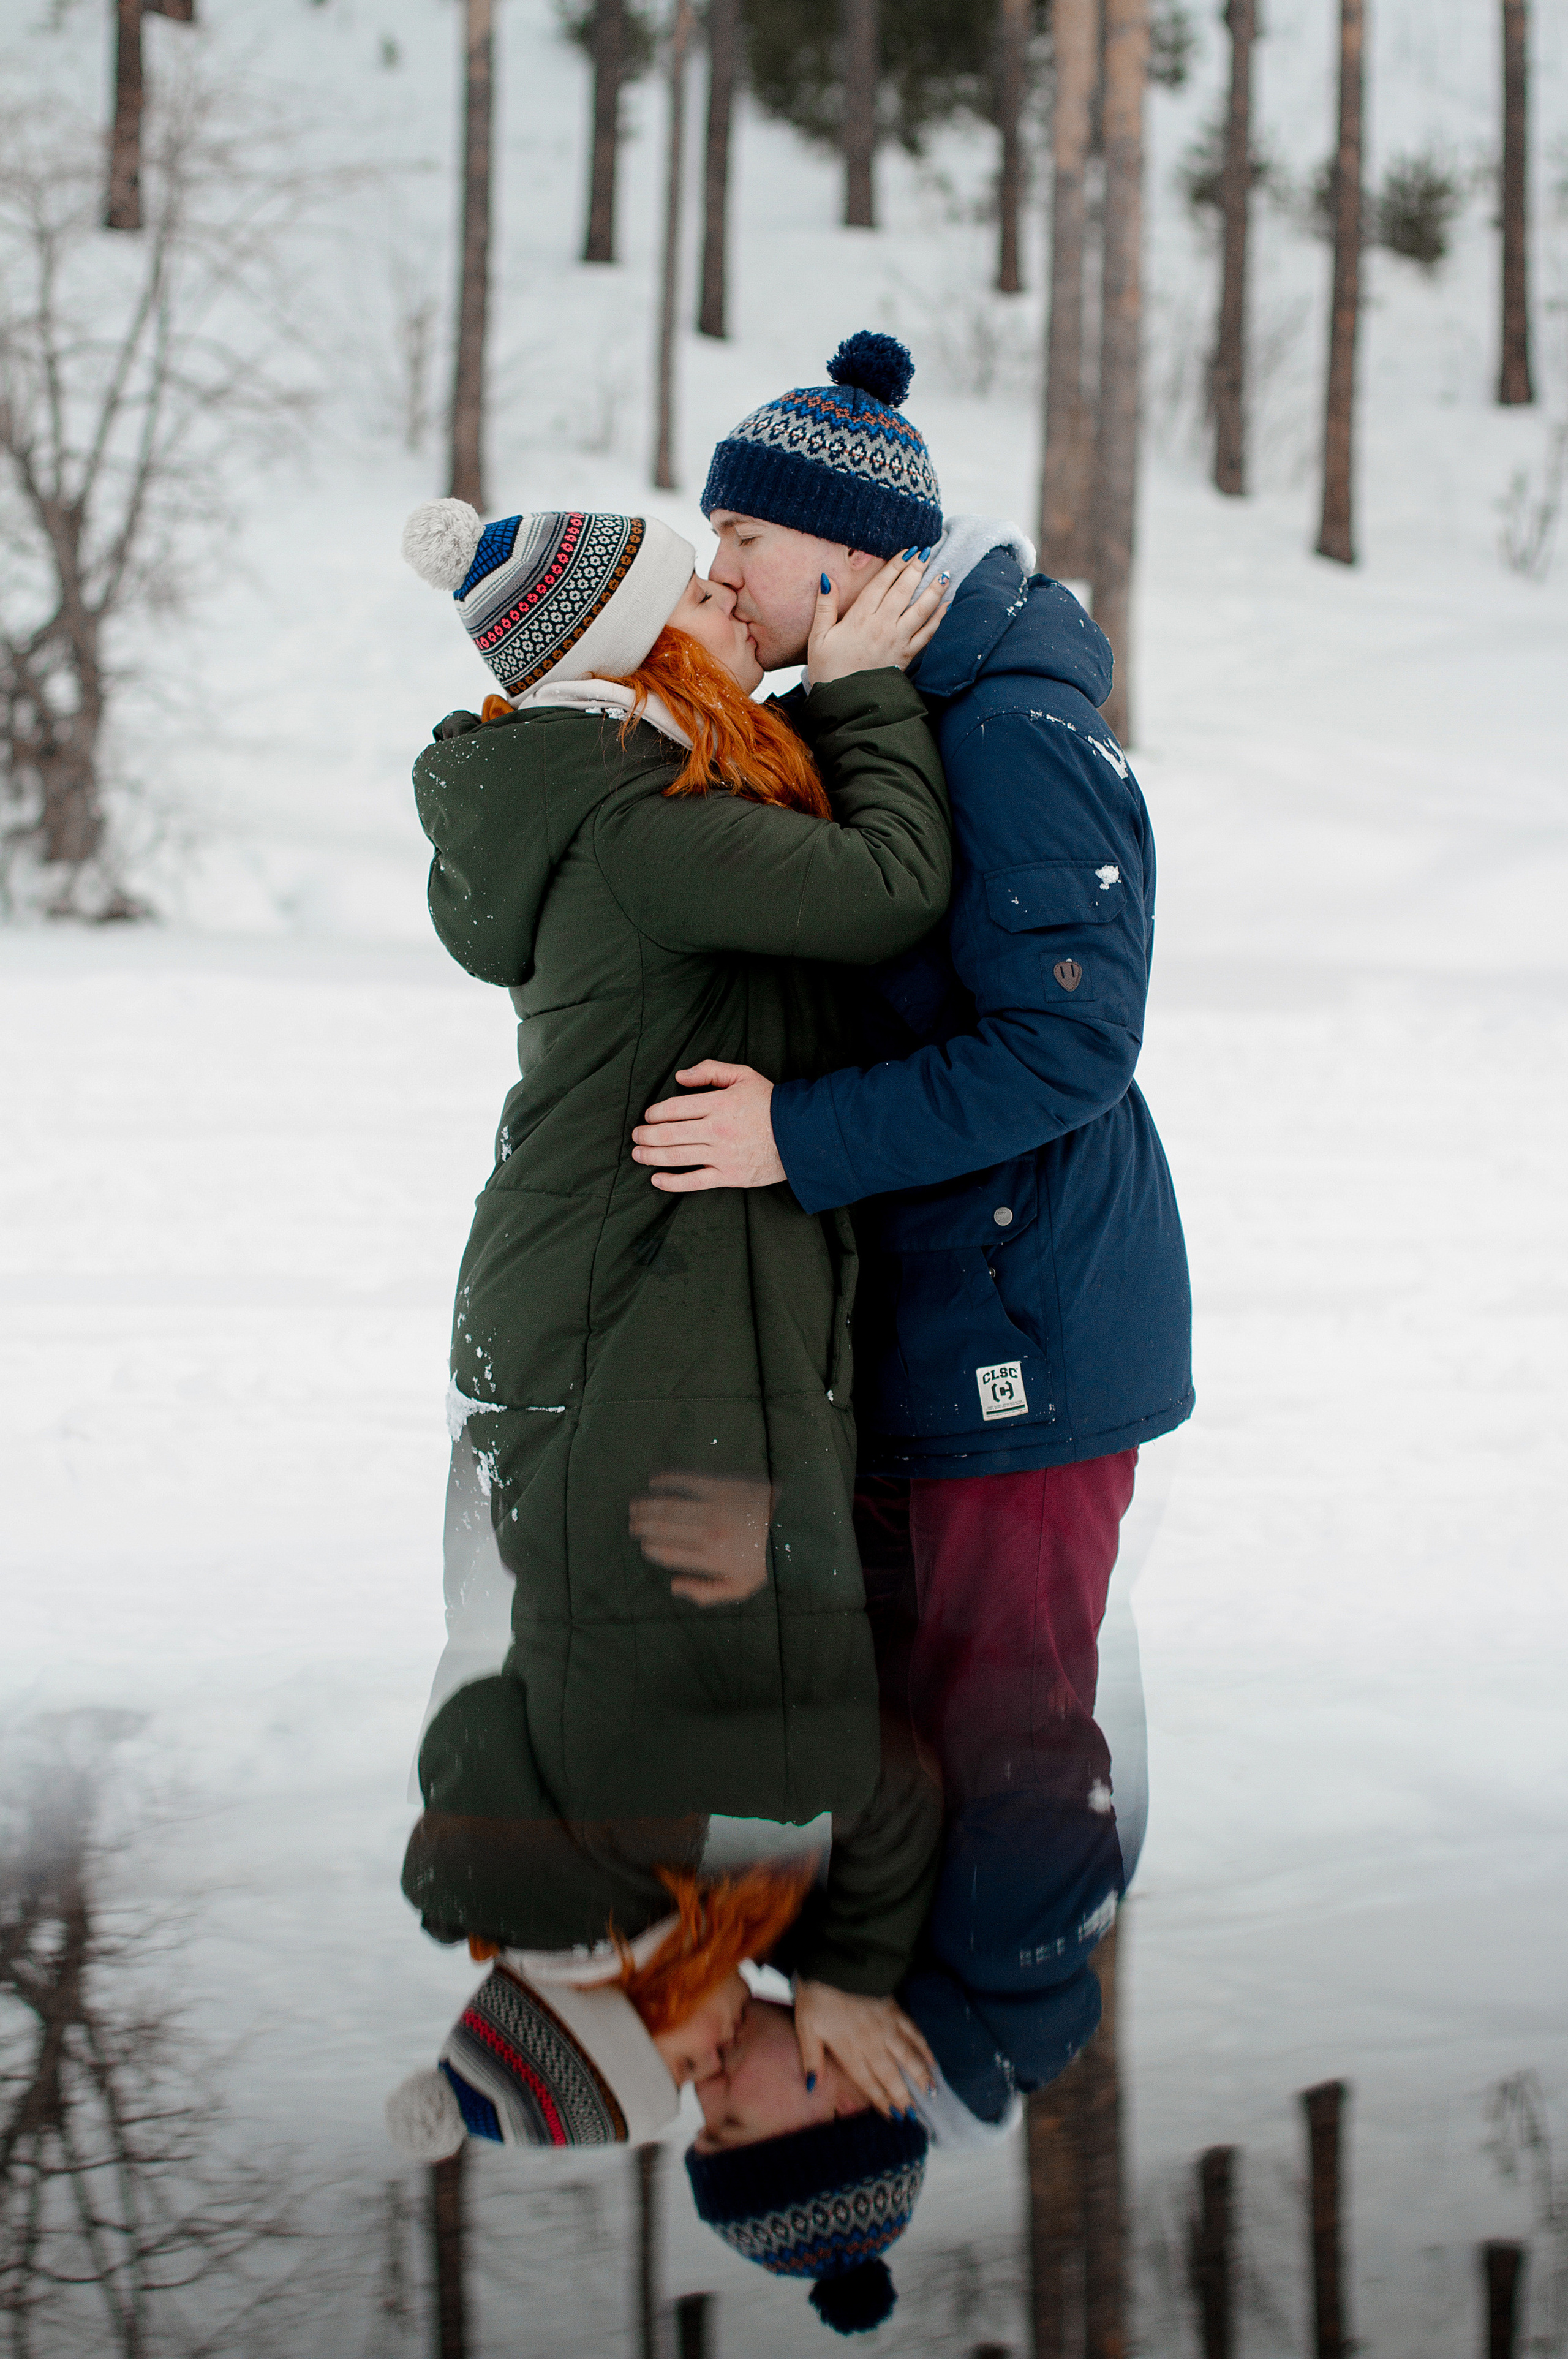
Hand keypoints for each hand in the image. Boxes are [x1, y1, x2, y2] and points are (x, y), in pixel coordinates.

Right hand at [628, 1473, 777, 1604]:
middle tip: (631, 1524)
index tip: (643, 1545)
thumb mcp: (740, 1588)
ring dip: (647, 1505)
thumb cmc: (765, 1558)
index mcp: (712, 1559)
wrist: (795, 1524)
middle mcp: (709, 1533)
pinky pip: (687, 1480)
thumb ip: (705, 1593)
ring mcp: (714, 1507)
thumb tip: (673, 1587)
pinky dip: (667, 1479)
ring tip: (634, 1506)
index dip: (651, 1549)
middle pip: (663, 1529)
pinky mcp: (721, 1485)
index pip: (668, 1554)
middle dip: (642, 1526)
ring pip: (668, 1506)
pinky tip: (654, 1480)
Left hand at [631, 1061, 783, 1191]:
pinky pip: (694, 1181)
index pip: (674, 1108)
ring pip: (676, 1156)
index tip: (648, 1116)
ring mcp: (721, 1155)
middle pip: (669, 1133)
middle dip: (646, 1135)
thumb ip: (711, 1070)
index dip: (655, 1113)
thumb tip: (681, 1076)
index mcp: (718, 1104)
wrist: (801, 1135)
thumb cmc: (772, 1104)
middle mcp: (716, 1130)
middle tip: (635, 1136)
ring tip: (638, 1154)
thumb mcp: (744, 1075)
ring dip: (651, 1156)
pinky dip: (672, 1182)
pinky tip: (657, 1179)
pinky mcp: (728, 1176)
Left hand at [792, 1981, 938, 2119]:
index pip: (868, 2083)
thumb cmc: (816, 1993)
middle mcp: (871, 2042)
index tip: (895, 2119)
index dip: (882, 2103)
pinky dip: (925, 2047)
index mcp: (849, 2049)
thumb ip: (811, 2057)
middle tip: (916, 2117)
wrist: (837, 1959)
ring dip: (921, 2076)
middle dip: (905, 2098)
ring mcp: (886, 2026)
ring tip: (931, 2093)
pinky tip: (932, 2059)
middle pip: (892, 2075)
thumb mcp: (805, 2025)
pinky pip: (914, 2032)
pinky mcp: (895, 2009)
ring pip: (908, 2057)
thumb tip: (812, 2087)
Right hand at [808, 550, 949, 684]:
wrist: (845, 702)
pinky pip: (926, 634)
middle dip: (916, 569)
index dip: (895, 565)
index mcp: (859, 618)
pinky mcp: (906, 656)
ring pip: (919, 609)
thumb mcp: (818, 637)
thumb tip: (827, 579)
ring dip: (933, 590)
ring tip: (944, 573)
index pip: (881, 584)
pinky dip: (938, 618)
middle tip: (928, 552)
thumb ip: (824, 606)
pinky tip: (946, 605)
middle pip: (903, 591)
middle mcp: (882, 626)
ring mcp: (897, 640)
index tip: (908, 550)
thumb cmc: (828, 670)